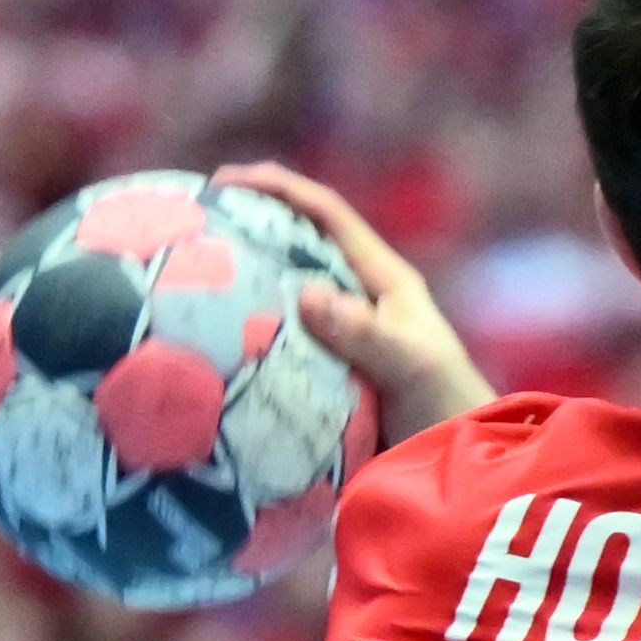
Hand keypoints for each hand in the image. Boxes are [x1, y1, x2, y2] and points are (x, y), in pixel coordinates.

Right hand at [214, 162, 491, 443]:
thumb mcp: (411, 364)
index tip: (227, 180)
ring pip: (279, 295)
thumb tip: (306, 294)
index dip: (281, 188)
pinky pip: (274, 343)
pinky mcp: (323, 371)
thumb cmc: (447, 404)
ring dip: (238, 285)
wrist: (458, 460)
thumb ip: (365, 332)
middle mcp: (357, 300)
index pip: (328, 215)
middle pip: (295, 247)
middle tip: (190, 226)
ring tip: (183, 280)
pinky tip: (203, 344)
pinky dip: (242, 337)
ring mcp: (338, 336)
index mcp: (382, 280)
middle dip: (248, 229)